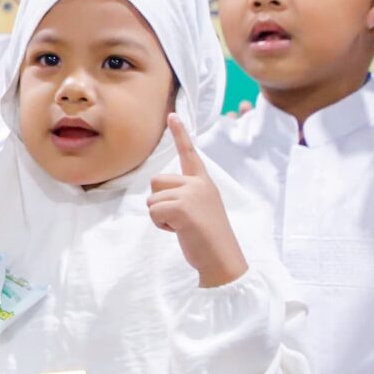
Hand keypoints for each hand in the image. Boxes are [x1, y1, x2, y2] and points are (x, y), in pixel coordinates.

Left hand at [148, 114, 245, 286]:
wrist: (221, 258)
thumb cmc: (207, 237)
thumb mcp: (199, 209)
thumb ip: (184, 196)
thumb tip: (158, 194)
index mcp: (204, 182)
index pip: (189, 154)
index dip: (180, 134)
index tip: (172, 115)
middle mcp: (199, 184)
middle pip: (155, 182)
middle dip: (160, 202)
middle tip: (181, 219)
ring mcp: (191, 194)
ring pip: (152, 199)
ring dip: (160, 216)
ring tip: (183, 226)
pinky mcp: (182, 208)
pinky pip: (153, 212)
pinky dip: (160, 225)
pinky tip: (179, 231)